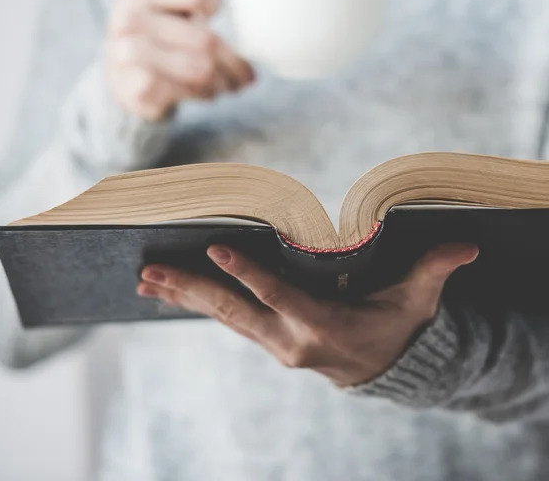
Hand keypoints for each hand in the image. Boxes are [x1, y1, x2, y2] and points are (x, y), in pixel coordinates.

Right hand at [106, 0, 254, 120]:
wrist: (122, 79)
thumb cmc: (155, 35)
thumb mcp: (170, 2)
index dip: (217, 4)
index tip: (220, 15)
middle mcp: (128, 20)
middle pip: (205, 40)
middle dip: (233, 61)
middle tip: (245, 73)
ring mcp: (128, 55)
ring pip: (200, 69)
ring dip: (222, 81)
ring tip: (228, 83)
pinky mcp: (135, 88)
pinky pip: (187, 91)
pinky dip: (205, 94)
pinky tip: (207, 92)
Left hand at [138, 243, 477, 386]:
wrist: (382, 369)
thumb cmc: (396, 327)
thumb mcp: (416, 300)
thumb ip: (434, 270)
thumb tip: (468, 245)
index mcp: (321, 325)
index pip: (278, 296)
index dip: (247, 272)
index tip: (214, 248)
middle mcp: (289, 339)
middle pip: (233, 310)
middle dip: (190, 290)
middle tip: (150, 271)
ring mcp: (274, 343)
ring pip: (222, 317)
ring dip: (184, 297)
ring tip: (147, 280)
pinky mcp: (268, 338)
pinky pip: (228, 319)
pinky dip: (200, 303)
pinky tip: (174, 291)